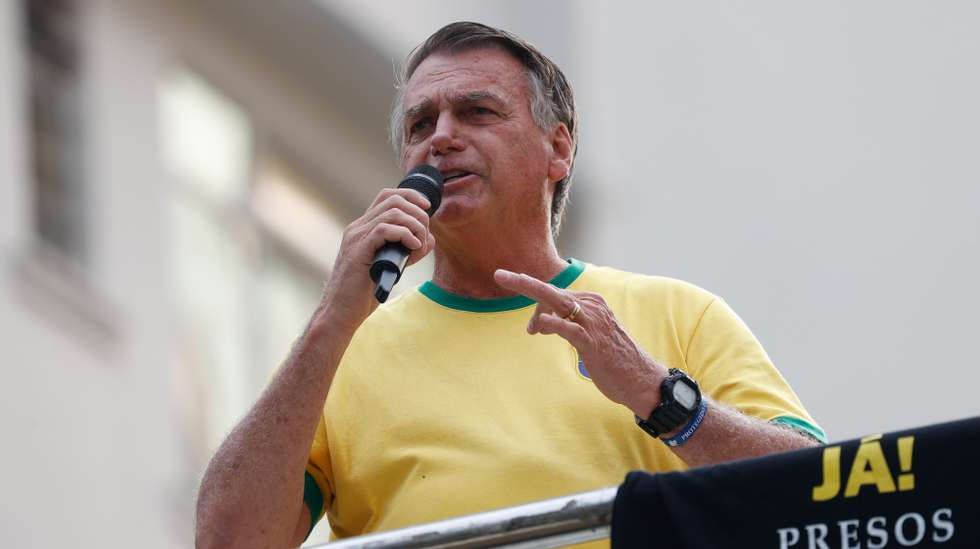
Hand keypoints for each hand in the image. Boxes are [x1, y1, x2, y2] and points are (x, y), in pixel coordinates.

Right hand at [323, 188, 435, 327]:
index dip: (410, 196)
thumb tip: (428, 239)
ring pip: (392, 212)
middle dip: (417, 212)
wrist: (340, 312)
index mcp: (363, 228)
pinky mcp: (358, 251)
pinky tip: (412, 246)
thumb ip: (408, 252)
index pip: (387, 196)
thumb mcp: (391, 267)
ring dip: (414, 224)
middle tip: (425, 233)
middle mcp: (357, 228)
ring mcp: (356, 238)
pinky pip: (384, 230)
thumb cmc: (363, 294)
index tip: (427, 208)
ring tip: (420, 243)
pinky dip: (405, 234)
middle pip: (393, 199)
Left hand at [493, 269, 668, 416]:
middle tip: (499, 275)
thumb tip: (540, 323)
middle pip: (551, 292)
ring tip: (511, 295)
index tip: (528, 324)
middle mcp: (592, 306)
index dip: (536, 305)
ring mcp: (592, 322)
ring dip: (532, 299)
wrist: (641, 379)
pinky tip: (539, 325)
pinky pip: (569, 328)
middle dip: (523, 283)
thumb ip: (566, 325)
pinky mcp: (592, 342)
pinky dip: (553, 324)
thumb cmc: (613, 359)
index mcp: (591, 302)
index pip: (556, 294)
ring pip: (557, 302)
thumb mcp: (588, 336)